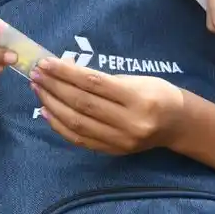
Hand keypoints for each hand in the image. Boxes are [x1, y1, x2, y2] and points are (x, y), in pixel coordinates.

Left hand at [30, 56, 184, 155]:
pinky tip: (47, 111)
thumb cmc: (157, 93)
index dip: (66, 73)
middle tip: (37, 74)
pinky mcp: (113, 151)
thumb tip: (65, 71)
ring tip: (38, 89)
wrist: (177, 124)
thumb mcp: (137, 79)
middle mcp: (130, 122)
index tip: (46, 63)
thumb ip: (103, 79)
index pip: (93, 83)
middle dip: (54, 87)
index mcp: (138, 98)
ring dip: (52, 105)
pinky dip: (59, 126)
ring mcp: (120, 140)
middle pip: (82, 104)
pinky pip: (80, 140)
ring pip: (77, 123)